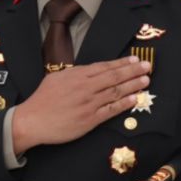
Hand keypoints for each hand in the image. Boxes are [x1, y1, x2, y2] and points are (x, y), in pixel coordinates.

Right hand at [11, 56, 149, 153]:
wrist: (32, 120)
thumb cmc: (42, 100)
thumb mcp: (56, 78)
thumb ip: (75, 74)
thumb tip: (89, 71)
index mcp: (77, 75)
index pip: (104, 67)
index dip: (121, 63)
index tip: (134, 60)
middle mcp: (85, 87)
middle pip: (114, 77)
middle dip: (133, 71)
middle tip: (147, 66)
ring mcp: (89, 103)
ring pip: (116, 92)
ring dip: (132, 85)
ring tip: (145, 81)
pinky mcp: (90, 119)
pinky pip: (111, 110)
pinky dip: (124, 104)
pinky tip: (134, 99)